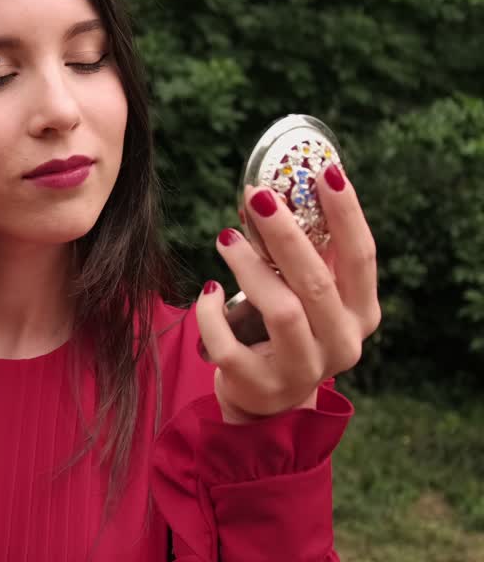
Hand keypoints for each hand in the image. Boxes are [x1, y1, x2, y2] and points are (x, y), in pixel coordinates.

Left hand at [195, 164, 380, 423]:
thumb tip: (274, 191)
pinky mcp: (259, 385)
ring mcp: (303, 370)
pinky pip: (229, 343)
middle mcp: (342, 344)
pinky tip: (206, 292)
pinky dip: (211, 313)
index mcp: (361, 314)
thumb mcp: (306, 295)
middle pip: (316, 282)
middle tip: (257, 196)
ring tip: (225, 237)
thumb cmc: (286, 330)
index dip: (347, 213)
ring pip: (281, 311)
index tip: (326, 171)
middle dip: (285, 233)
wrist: (264, 397)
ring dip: (249, 267)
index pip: (362, 257)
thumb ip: (305, 254)